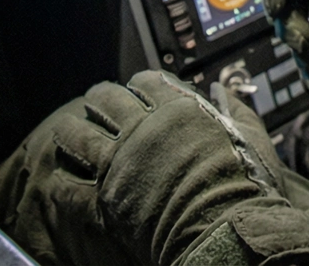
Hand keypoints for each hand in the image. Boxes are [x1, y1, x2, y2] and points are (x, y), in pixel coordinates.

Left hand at [0, 70, 285, 264]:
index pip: (148, 81)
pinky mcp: (106, 196)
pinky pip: (72, 186)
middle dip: (100, 98)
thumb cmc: (244, 185)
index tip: (136, 85)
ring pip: (80, 135)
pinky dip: (64, 180)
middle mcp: (143, 128)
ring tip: (65, 129)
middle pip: (108, 100)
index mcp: (178, 109)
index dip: (139, 82)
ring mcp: (120, 161)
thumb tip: (223, 88)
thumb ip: (236, 108)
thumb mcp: (250, 137)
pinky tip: (58, 178)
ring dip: (71, 130)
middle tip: (95, 101)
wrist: (224, 228)